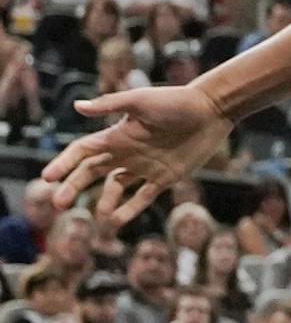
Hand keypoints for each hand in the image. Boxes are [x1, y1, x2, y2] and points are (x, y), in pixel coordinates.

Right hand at [41, 83, 233, 223]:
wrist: (211, 110)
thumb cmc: (175, 101)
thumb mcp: (141, 102)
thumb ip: (110, 105)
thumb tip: (77, 106)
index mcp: (116, 135)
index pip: (82, 152)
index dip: (64, 164)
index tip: (48, 178)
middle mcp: (126, 152)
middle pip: (92, 172)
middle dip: (74, 187)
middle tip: (58, 203)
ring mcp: (145, 166)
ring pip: (115, 187)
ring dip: (104, 201)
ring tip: (99, 215)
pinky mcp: (165, 177)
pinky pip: (143, 197)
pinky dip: (130, 209)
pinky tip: (117, 221)